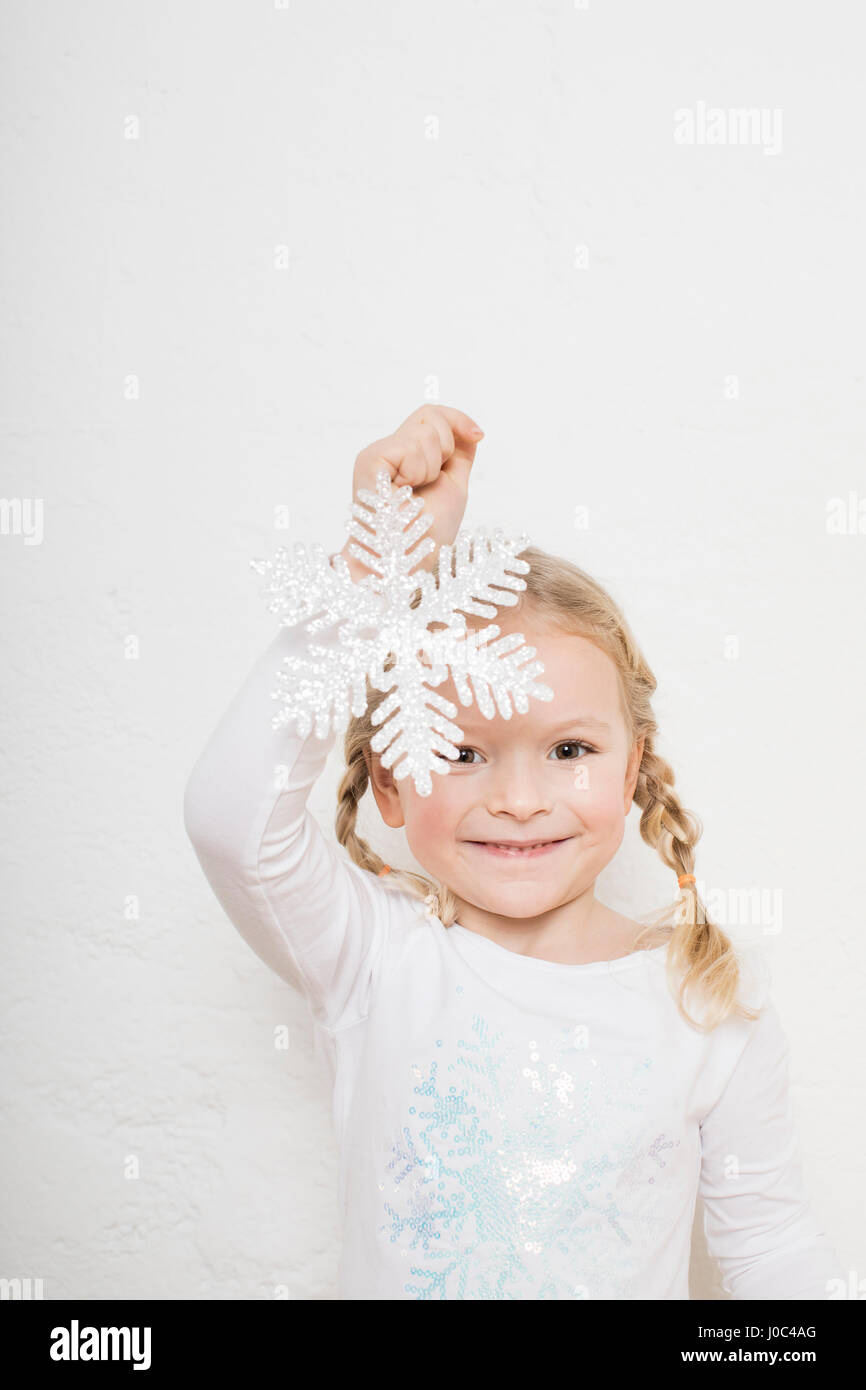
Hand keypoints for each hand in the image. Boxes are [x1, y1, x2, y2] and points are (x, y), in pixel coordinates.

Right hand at [338, 404, 484, 577]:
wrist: (407, 561)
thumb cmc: (427, 535)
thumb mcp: (454, 486)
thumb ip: (459, 457)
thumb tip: (470, 432)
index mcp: (405, 457)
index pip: (432, 416)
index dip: (458, 420)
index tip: (479, 435)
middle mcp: (388, 451)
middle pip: (431, 414)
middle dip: (447, 448)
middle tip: (431, 482)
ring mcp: (377, 454)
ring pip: (425, 430)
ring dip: (432, 467)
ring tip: (416, 493)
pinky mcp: (370, 459)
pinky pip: (412, 445)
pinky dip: (419, 470)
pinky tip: (405, 491)